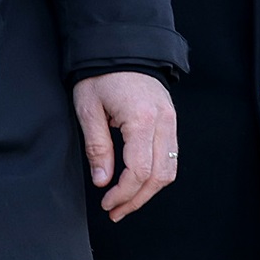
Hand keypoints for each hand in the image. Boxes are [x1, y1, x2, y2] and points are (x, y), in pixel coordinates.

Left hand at [76, 71, 179, 218]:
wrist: (121, 48)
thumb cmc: (101, 76)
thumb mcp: (88, 109)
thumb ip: (98, 147)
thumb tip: (103, 181)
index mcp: (141, 120)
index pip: (139, 171)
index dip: (123, 193)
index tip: (107, 203)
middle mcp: (163, 123)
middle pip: (159, 176)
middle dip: (137, 199)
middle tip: (115, 211)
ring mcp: (171, 122)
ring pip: (169, 170)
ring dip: (149, 191)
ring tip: (126, 202)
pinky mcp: (171, 122)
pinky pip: (170, 157)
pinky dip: (155, 175)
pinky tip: (137, 182)